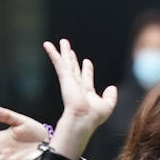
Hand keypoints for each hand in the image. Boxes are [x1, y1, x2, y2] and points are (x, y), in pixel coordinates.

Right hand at [41, 39, 117, 159]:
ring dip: (63, 52)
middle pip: (74, 68)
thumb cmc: (94, 116)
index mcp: (86, 92)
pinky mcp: (64, 77)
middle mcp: (76, 85)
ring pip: (65, 63)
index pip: (86, 77)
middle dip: (72, 58)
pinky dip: (53, 53)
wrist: (82, 117)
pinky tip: (47, 45)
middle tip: (69, 49)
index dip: (87, 70)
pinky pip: (58, 62)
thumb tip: (112, 87)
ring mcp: (69, 81)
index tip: (87, 62)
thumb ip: (111, 97)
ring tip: (62, 42)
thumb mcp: (107, 106)